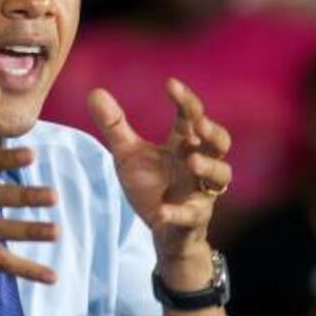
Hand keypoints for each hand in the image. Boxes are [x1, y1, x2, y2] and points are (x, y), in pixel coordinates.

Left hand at [88, 79, 231, 286]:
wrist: (163, 231)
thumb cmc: (152, 186)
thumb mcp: (129, 155)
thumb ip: (115, 126)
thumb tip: (94, 92)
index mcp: (184, 144)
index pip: (192, 116)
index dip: (185, 100)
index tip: (170, 84)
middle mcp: (199, 164)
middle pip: (219, 143)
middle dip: (213, 132)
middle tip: (198, 123)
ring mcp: (201, 192)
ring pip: (220, 176)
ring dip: (208, 167)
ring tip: (191, 162)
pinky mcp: (194, 218)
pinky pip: (191, 215)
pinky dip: (177, 213)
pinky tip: (162, 211)